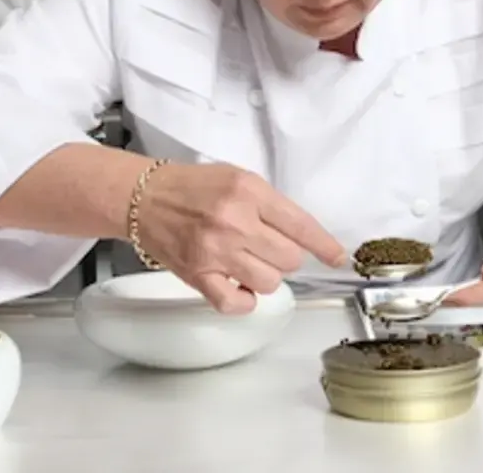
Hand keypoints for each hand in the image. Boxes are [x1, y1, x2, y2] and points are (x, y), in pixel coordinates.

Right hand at [137, 162, 347, 313]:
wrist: (145, 197)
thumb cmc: (193, 186)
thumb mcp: (238, 178)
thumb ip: (269, 204)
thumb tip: (301, 235)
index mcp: (249, 191)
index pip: (300, 225)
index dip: (325, 245)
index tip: (337, 257)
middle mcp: (235, 221)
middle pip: (289, 259)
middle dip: (286, 256)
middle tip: (267, 246)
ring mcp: (216, 251)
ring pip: (270, 282)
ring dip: (265, 276)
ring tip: (249, 262)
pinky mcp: (198, 275)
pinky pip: (236, 303)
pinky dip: (244, 300)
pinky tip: (239, 286)